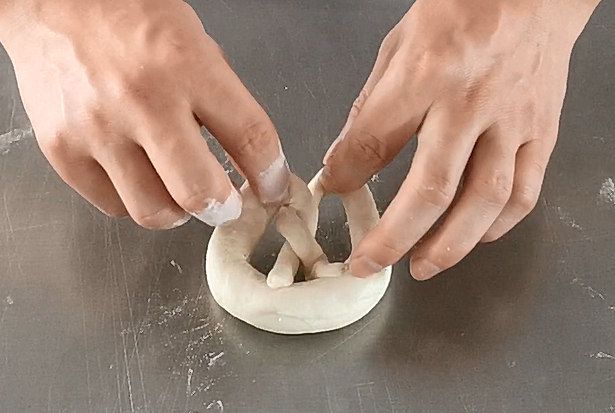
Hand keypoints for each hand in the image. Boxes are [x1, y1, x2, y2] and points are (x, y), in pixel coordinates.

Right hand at [0, 0, 288, 228]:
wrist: (50, 2)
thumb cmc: (129, 17)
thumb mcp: (194, 43)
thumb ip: (223, 101)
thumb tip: (247, 161)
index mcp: (187, 66)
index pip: (250, 137)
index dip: (270, 175)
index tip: (272, 188)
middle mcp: (143, 101)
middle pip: (200, 193)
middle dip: (225, 209)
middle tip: (227, 204)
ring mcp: (98, 130)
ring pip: (154, 212)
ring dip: (178, 211)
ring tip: (179, 191)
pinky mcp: (61, 150)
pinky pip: (112, 205)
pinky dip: (134, 200)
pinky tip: (138, 177)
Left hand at [321, 0, 600, 279]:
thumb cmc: (461, 10)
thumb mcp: (398, 46)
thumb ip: (371, 108)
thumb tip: (342, 162)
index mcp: (426, 75)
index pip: (373, 141)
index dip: (345, 177)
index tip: (331, 195)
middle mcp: (471, 103)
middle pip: (432, 188)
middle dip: (395, 238)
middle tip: (371, 266)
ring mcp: (512, 121)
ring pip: (485, 200)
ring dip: (451, 245)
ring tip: (423, 268)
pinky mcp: (541, 131)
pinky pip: (525, 190)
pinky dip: (499, 224)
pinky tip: (476, 238)